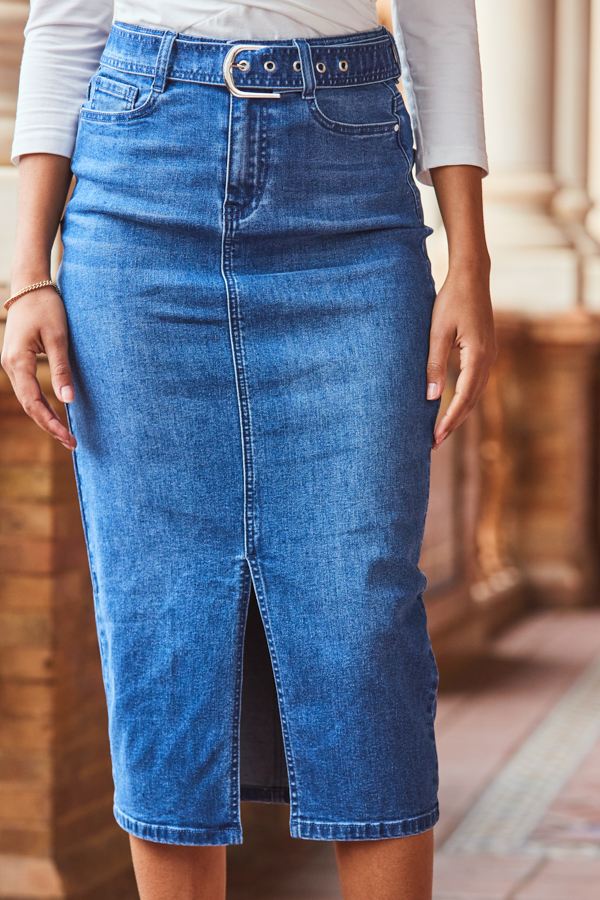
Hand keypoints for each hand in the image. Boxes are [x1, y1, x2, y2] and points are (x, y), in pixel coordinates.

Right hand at [1, 286, 76, 450]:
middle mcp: (10, 366)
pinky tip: (55, 415)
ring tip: (66, 435)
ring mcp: (12, 364)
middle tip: (72, 444)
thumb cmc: (46, 307)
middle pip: (29, 405)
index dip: (51, 423)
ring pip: (27, 399)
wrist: (30, 285)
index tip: (69, 438)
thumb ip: (62, 370)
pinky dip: (41, 404)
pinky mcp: (18, 361)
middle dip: (50, 426)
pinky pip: (28, 389)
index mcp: (18, 362)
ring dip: (46, 417)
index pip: (33, 402)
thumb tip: (68, 401)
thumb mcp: (58, 338)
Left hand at [426, 263, 495, 448]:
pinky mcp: (485, 350)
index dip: (449, 419)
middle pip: (472, 400)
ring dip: (459, 413)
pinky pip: (476, 382)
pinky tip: (451, 406)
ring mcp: (490, 355)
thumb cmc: (450, 300)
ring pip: (475, 393)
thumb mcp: (436, 332)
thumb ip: (434, 365)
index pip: (464, 397)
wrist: (471, 276)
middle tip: (435, 443)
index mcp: (478, 355)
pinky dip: (464, 398)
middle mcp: (489, 358)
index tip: (435, 438)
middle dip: (453, 423)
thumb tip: (432, 397)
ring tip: (441, 431)